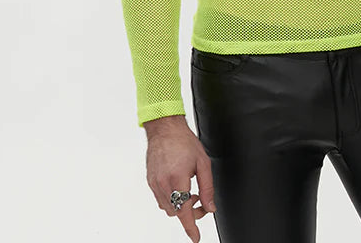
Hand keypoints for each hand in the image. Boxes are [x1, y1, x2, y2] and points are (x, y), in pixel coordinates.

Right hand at [145, 116, 216, 241]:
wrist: (165, 128)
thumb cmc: (184, 141)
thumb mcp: (203, 163)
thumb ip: (207, 188)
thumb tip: (210, 207)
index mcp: (178, 178)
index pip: (184, 212)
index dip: (191, 227)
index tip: (195, 238)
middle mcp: (163, 183)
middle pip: (177, 212)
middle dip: (190, 212)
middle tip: (200, 202)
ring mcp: (154, 183)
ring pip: (168, 208)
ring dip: (180, 206)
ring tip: (190, 192)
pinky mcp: (150, 181)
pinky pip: (161, 199)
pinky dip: (171, 200)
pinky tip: (179, 187)